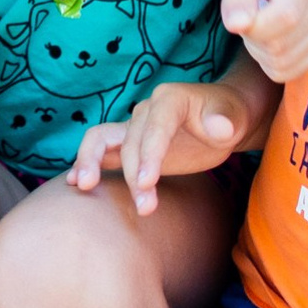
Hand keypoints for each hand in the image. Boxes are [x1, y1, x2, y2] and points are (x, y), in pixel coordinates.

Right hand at [71, 79, 254, 212]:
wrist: (222, 117)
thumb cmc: (228, 115)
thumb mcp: (233, 116)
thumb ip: (224, 120)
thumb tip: (217, 127)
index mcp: (170, 99)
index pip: (155, 123)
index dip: (150, 151)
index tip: (149, 182)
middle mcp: (146, 110)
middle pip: (130, 141)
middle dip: (134, 175)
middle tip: (145, 208)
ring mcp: (134, 128)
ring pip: (102, 141)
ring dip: (95, 165)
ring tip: (86, 189)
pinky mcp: (131, 146)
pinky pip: (101, 150)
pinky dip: (86, 163)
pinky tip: (75, 183)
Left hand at [218, 0, 307, 82]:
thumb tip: (238, 24)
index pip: (286, 17)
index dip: (255, 27)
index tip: (236, 18)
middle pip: (280, 44)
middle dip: (253, 36)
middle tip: (249, 15)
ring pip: (282, 62)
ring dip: (259, 49)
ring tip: (260, 24)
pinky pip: (286, 73)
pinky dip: (269, 62)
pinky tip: (269, 38)